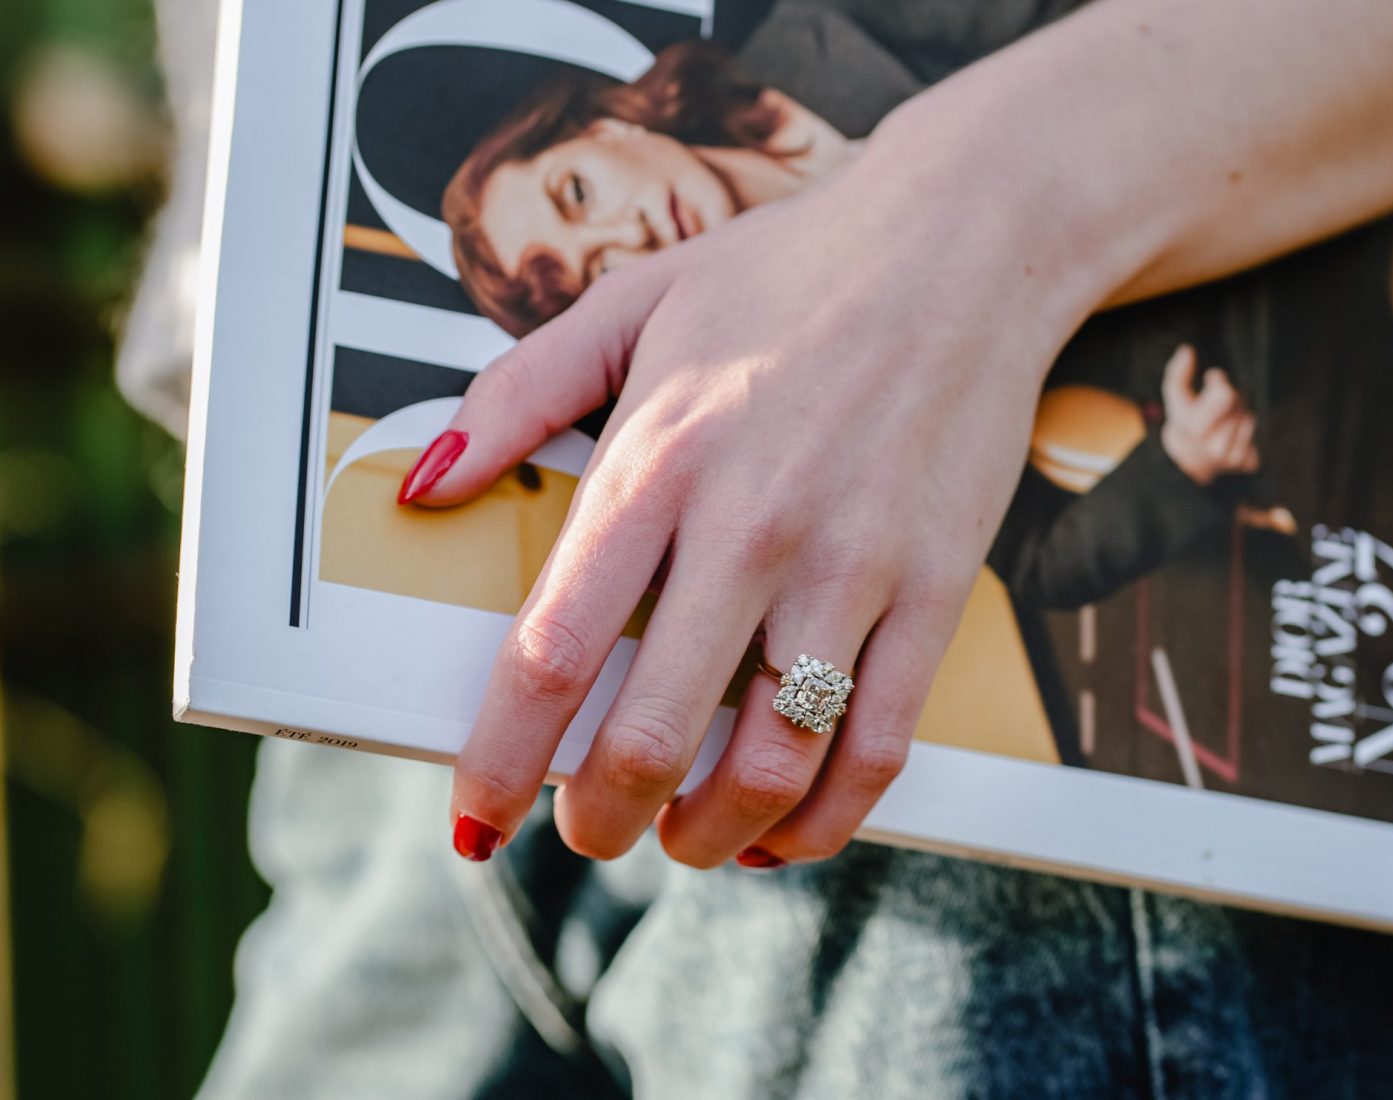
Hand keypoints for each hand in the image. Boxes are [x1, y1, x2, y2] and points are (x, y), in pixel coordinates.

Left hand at [408, 160, 1103, 868]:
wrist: (965, 241)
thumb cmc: (788, 271)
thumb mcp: (632, 302)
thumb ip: (517, 396)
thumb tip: (426, 485)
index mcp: (660, 459)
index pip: (554, 649)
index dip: (501, 759)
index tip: (476, 815)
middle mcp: (753, 524)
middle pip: (655, 734)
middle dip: (598, 819)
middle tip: (582, 831)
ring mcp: (853, 564)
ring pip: (773, 761)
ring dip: (711, 835)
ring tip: (681, 841)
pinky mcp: (935, 588)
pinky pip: (881, 744)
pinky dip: (826, 817)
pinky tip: (786, 830)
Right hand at [1157, 344, 1259, 484]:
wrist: (1186, 462)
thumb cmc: (1182, 421)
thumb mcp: (1175, 396)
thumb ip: (1178, 372)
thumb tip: (1187, 349)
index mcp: (1197, 428)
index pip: (1226, 393)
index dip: (1219, 381)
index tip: (1212, 379)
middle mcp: (1216, 446)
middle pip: (1239, 403)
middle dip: (1230, 398)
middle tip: (1217, 405)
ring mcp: (1232, 458)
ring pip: (1250, 419)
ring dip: (1239, 414)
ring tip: (1223, 421)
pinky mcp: (1246, 464)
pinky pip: (1258, 437)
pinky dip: (1247, 433)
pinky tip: (1232, 436)